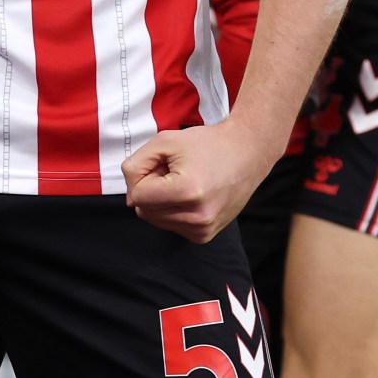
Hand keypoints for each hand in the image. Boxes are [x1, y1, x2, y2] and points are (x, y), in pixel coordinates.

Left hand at [122, 119, 273, 242]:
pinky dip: (173, 210)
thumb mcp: (165, 141)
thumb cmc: (207, 144)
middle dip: (152, 189)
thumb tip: (130, 197)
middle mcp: (196, 217)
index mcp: (187, 192)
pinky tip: (192, 195)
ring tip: (185, 182)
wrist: (247, 153)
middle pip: (144, 210)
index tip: (164, 164)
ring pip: (155, 220)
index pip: (137, 195)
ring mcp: (202, 229)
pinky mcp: (204, 236)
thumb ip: (135, 165)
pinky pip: (170, 225)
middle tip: (175, 172)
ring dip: (162, 200)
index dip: (144, 175)